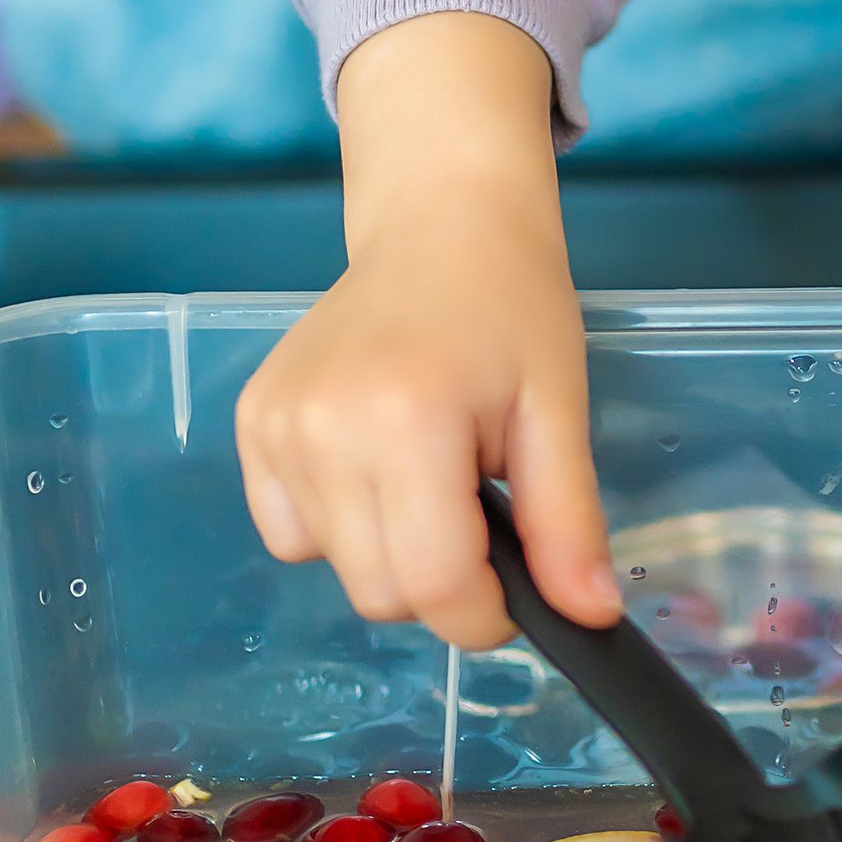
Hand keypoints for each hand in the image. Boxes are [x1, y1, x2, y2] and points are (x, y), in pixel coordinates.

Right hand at [234, 16, 622, 649]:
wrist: (441, 222)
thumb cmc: (511, 305)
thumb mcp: (560, 409)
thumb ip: (567, 523)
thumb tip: (590, 619)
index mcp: (406, 422)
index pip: (435, 587)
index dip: (486, 613)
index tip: (515, 584)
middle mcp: (322, 429)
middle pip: (382, 593)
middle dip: (442, 579)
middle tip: (478, 501)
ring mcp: (274, 427)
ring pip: (337, 569)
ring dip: (392, 548)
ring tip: (431, 467)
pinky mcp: (251, 424)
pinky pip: (290, 533)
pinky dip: (338, 523)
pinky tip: (378, 461)